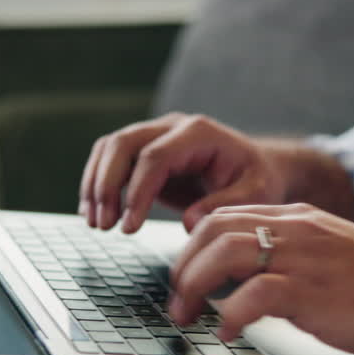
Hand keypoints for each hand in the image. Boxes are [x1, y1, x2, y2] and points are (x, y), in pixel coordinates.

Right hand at [78, 113, 289, 232]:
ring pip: (110, 148)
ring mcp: (156, 135)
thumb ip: (223, 206)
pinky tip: (94, 214)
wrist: (259, 168)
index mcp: (199, 133)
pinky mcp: (146, 151)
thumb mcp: (255, 195)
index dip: (136, 192)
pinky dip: (98, 185)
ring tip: (97, 224)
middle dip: (106, 185)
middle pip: (123, 144)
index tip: (129, 227)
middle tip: (103, 226)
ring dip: (96, 185)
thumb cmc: (259, 180)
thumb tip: (188, 221)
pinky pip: (111, 160)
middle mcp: (172, 127)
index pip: (155, 156)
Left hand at [168, 203, 353, 354]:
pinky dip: (230, 315)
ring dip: (194, 287)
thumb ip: (293, 262)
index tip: (186, 277)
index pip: (226, 216)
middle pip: (213, 229)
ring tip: (190, 317)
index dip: (194, 246)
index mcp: (300, 220)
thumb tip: (248, 288)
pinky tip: (230, 333)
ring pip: (223, 253)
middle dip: (184, 266)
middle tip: (177, 302)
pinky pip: (253, 294)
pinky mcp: (313, 291)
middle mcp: (297, 231)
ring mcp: (304, 258)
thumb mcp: (332, 260)